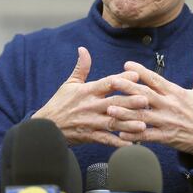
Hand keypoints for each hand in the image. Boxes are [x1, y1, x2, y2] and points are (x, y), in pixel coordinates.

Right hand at [32, 47, 147, 146]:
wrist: (46, 126)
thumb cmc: (59, 103)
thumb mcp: (69, 83)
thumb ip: (81, 67)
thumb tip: (83, 49)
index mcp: (87, 91)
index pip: (106, 83)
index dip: (121, 78)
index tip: (137, 74)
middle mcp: (90, 106)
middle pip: (113, 103)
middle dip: (130, 102)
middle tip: (146, 100)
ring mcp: (91, 122)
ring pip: (112, 122)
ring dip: (128, 124)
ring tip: (143, 125)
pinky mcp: (89, 136)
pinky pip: (105, 140)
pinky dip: (117, 143)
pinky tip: (130, 144)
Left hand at [107, 52, 192, 158]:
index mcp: (176, 93)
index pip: (156, 79)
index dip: (141, 72)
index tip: (127, 64)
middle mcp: (169, 106)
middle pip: (145, 95)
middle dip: (128, 88)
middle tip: (112, 81)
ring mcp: (166, 123)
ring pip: (142, 116)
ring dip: (125, 112)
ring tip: (110, 108)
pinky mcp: (166, 138)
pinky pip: (147, 136)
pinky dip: (134, 135)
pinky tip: (120, 133)